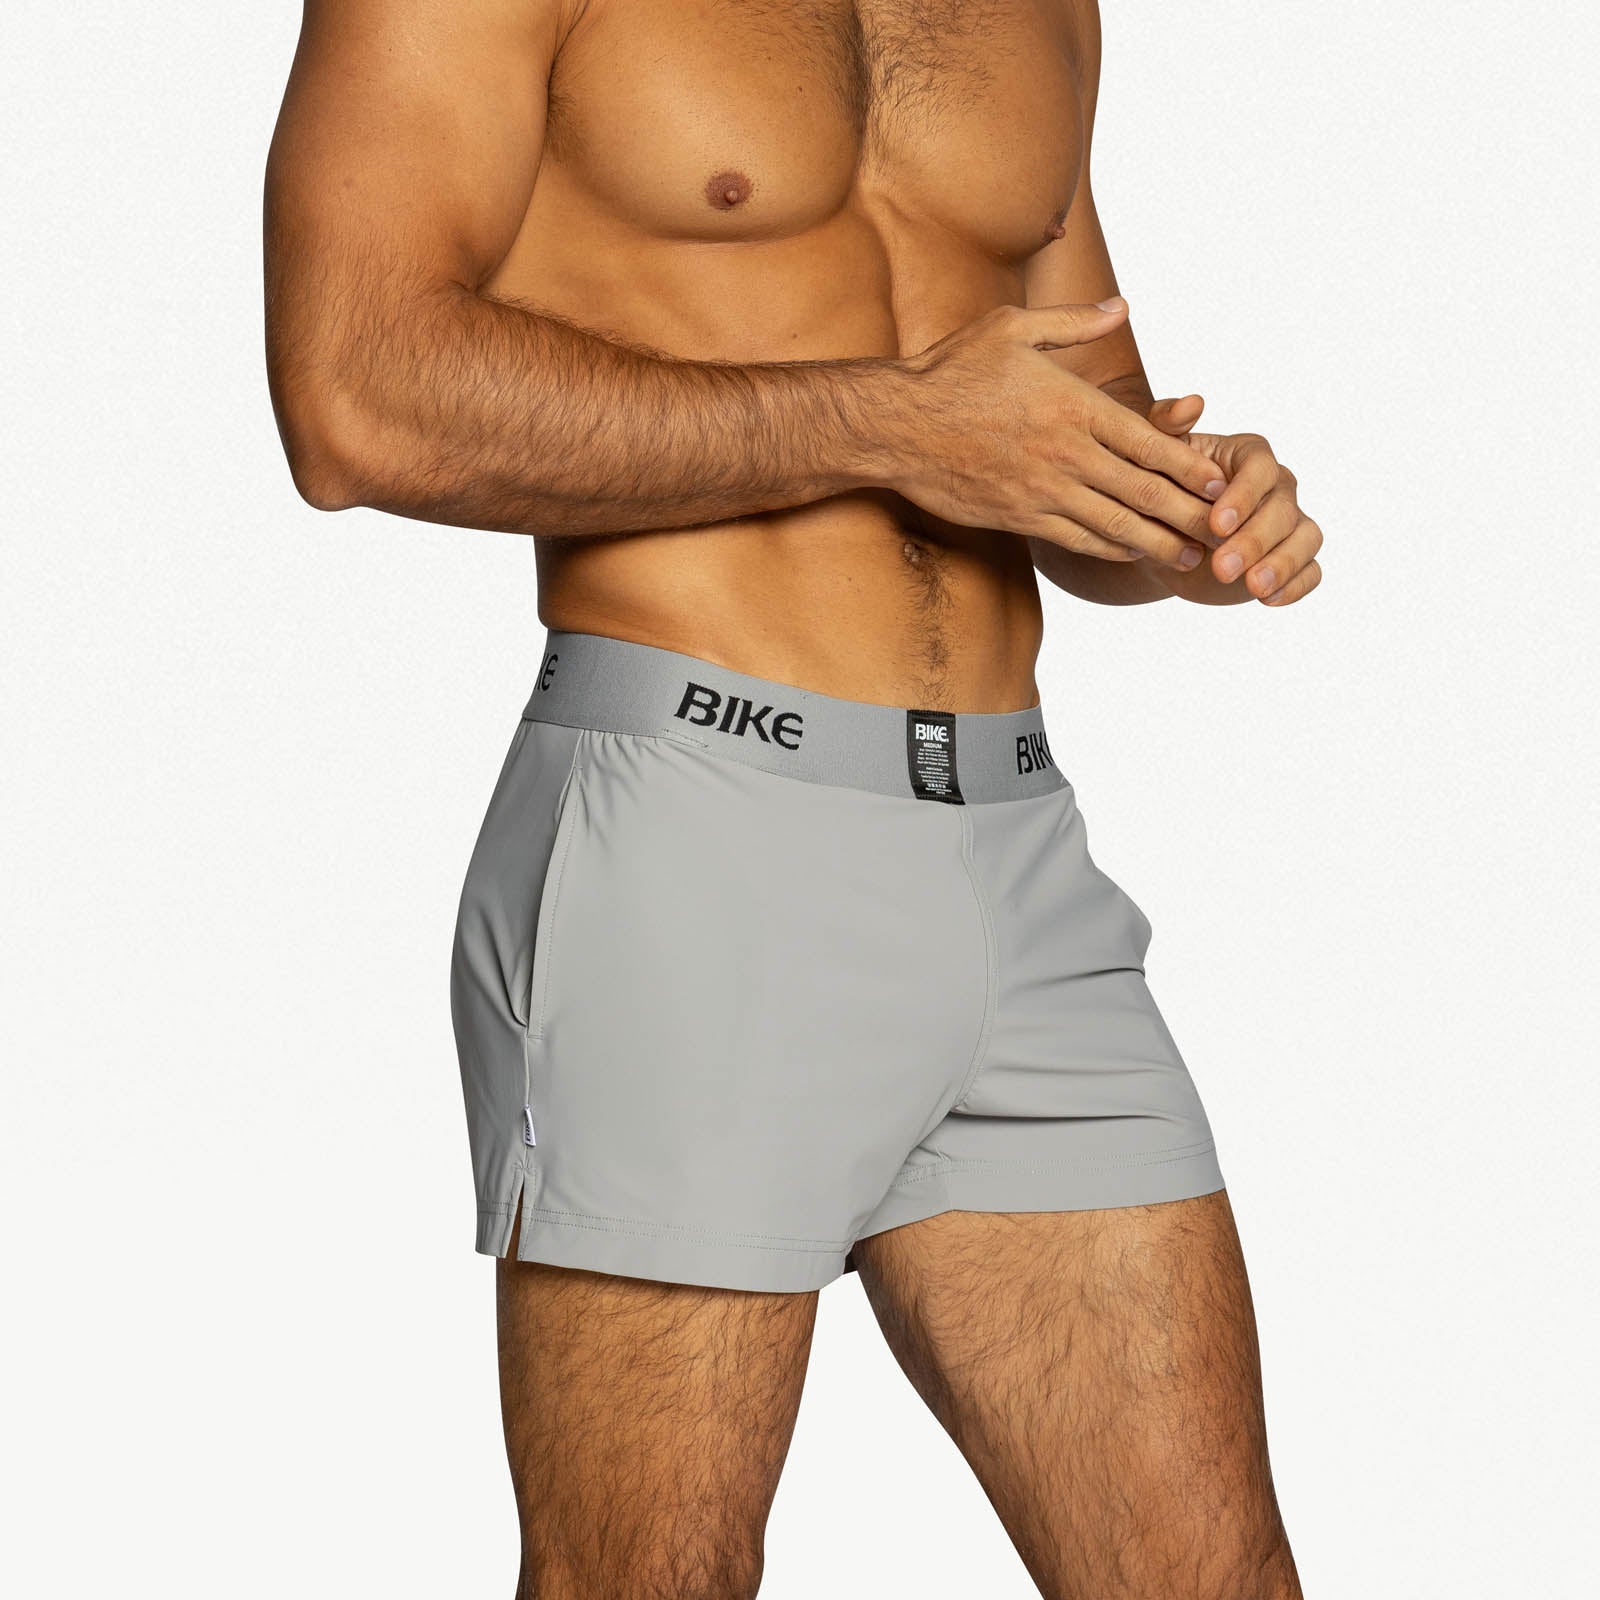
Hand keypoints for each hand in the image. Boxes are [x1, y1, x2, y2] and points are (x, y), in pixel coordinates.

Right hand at [887, 299, 1225, 570]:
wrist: (895, 426)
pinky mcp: (1018, 517)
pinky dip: (1111, 549)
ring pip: (1115, 523)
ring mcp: (1042, 490)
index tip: (1218, 480)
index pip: (1147, 441)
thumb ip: (1073, 323)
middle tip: (1224, 530)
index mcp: (1072, 404)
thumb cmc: (950, 372)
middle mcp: (1065, 452)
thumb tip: (1122, 307)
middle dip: (1189, 513)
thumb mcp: (1012, 329)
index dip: (1188, 465)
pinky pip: (1076, 540)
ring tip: (1191, 557)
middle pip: (1144, 490)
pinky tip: (1133, 554)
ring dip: (1159, 543)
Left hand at [1147, 406, 1323, 605]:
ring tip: (1253, 588)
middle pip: (1282, 509)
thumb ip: (1167, 424)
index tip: (1215, 524)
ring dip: (1282, 564)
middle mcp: (1277, 486)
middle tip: (1222, 568)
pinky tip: (1268, 600)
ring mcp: (1288, 523)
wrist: (1158, 534)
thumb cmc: (1158, 486)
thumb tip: (1191, 403)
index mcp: (1249, 457)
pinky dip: (1297, 585)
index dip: (1243, 497)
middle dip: (1254, 540)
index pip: (1260, 469)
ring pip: (1305, 538)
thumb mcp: (1154, 454)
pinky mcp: (1289, 559)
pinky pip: (1310, 571)